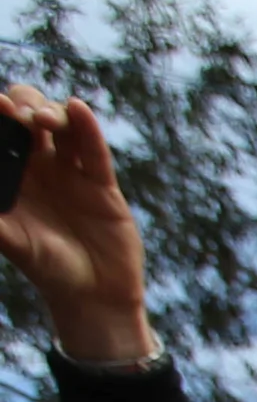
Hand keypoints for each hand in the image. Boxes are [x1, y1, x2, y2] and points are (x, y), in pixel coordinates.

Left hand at [0, 88, 150, 359]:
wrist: (92, 295)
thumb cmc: (44, 269)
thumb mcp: (9, 240)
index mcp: (11, 175)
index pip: (1, 132)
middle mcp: (39, 167)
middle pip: (30, 118)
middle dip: (23, 106)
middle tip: (17, 114)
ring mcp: (72, 173)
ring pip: (62, 126)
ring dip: (51, 113)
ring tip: (42, 120)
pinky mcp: (101, 184)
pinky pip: (93, 150)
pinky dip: (87, 127)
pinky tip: (77, 109)